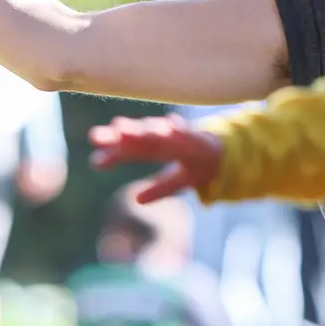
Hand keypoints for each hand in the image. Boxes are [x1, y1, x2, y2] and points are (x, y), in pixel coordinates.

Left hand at [88, 115, 223, 202]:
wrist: (230, 154)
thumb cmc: (199, 166)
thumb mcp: (178, 183)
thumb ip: (157, 189)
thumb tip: (135, 200)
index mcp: (158, 149)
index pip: (133, 151)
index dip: (114, 155)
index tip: (95, 162)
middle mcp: (167, 140)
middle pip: (139, 138)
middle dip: (118, 137)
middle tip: (95, 137)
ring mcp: (182, 138)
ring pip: (159, 134)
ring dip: (141, 130)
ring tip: (121, 128)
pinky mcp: (201, 140)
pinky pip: (189, 134)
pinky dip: (179, 129)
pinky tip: (170, 125)